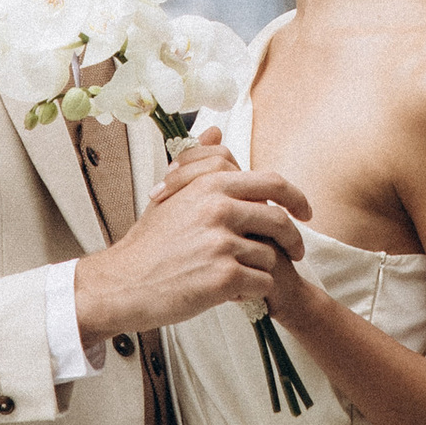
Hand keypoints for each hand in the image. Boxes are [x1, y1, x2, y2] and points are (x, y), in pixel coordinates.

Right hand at [75, 157, 309, 348]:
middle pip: (279, 220)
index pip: (271, 182)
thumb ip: (198, 164)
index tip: (303, 212)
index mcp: (210, 185)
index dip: (295, 198)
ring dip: (263, 270)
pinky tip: (235, 293)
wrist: (122, 283)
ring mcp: (222, 243)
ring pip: (270, 256)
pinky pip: (262, 283)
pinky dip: (254, 291)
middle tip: (298, 253)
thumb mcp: (170, 195)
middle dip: (294, 238)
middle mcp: (219, 208)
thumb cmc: (148, 244)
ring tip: (242, 277)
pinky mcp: (224, 276)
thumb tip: (215, 132)